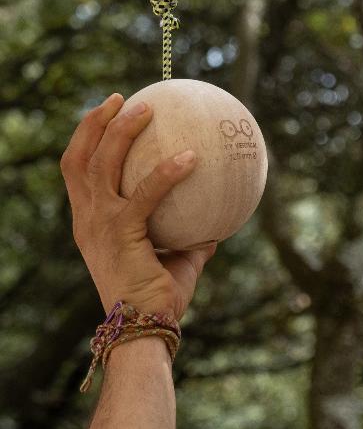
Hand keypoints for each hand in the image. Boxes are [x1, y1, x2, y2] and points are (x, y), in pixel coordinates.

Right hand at [61, 93, 215, 319]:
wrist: (142, 330)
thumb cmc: (158, 299)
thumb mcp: (175, 261)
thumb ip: (191, 240)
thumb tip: (217, 226)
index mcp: (91, 223)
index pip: (78, 172)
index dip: (87, 139)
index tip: (107, 114)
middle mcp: (87, 220)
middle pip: (78, 159)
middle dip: (95, 123)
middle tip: (122, 98)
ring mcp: (99, 224)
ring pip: (101, 164)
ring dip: (121, 131)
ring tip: (147, 109)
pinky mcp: (120, 233)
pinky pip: (147, 193)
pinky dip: (168, 172)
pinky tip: (193, 157)